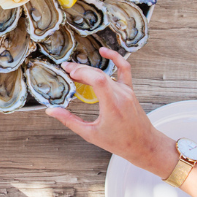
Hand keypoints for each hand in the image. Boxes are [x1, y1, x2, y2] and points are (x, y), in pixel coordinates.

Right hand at [46, 48, 175, 177]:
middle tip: (66, 69)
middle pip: (99, 74)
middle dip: (80, 70)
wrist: (144, 144)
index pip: (99, 80)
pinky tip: (104, 52)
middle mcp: (121, 95)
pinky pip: (124, 69)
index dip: (83, 72)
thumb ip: (70, 121)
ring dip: (89, 69)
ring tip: (75, 69)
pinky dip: (115, 58)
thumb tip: (52, 111)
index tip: (70, 73)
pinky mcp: (130, 90)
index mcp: (113, 106)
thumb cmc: (121, 142)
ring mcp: (127, 91)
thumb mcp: (91, 134)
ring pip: (106, 73)